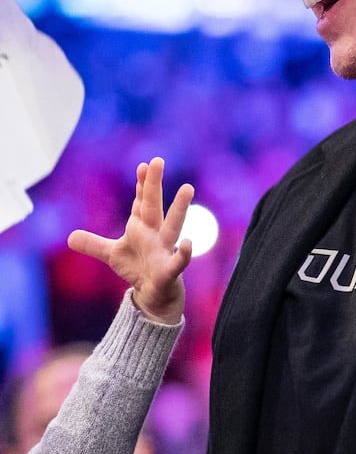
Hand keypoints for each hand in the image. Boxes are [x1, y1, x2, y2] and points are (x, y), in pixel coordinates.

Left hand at [67, 157, 194, 325]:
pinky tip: (188, 243)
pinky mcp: (170, 270)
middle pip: (154, 206)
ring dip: (180, 208)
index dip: (142, 184)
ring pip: (173, 226)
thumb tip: (69, 237)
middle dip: (154, 184)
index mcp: (142, 228)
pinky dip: (183, 253)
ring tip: (187, 187)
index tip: (144, 165)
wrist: (156, 293)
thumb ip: (93, 244)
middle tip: (158, 161)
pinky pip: (178, 261)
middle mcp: (155, 234)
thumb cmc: (139, 268)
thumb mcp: (112, 254)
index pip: (142, 202)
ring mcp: (164, 250)